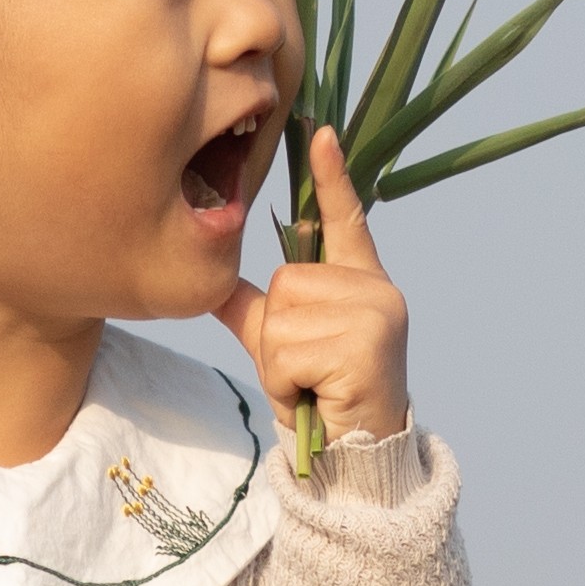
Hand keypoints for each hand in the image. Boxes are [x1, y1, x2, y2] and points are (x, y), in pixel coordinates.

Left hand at [221, 127, 413, 447]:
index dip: (331, 176)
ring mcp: (375, 314)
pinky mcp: (365, 345)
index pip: (344, 219)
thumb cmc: (322, 394)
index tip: (319, 131)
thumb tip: (209, 280)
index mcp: (359, 281)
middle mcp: (375, 289)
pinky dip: (288, 383)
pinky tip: (319, 395)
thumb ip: (253, 307)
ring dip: (281, 364)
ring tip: (312, 384)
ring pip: (282, 319)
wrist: (357, 454)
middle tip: (308, 370)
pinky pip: (289, 351)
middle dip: (278, 335)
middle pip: (284, 282)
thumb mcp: (280, 343)